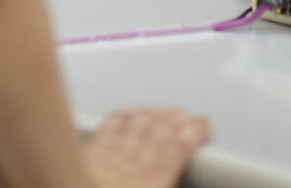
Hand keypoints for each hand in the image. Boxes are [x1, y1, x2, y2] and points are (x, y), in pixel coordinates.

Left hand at [83, 108, 209, 187]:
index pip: (179, 148)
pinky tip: (127, 112)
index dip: (194, 133)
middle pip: (161, 131)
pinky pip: (110, 126)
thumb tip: (168, 178)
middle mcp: (133, 165)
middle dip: (178, 120)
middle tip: (188, 116)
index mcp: (152, 183)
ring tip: (163, 111)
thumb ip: (163, 179)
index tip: (203, 126)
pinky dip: (123, 116)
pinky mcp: (87, 154)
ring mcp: (109, 156)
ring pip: (138, 124)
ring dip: (154, 114)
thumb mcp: (151, 187)